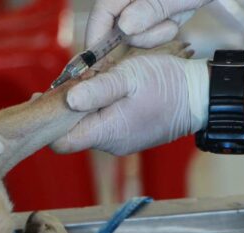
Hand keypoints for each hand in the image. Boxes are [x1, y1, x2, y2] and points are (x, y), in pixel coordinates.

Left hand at [51, 55, 208, 155]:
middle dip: (67, 110)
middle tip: (69, 82)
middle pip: (73, 134)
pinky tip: (108, 92)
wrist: (199, 97)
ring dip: (85, 108)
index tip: (45, 98)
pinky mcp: (130, 136)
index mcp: (107, 133)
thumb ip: (98, 90)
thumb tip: (67, 100)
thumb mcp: (129, 77)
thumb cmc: (166, 85)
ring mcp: (121, 143)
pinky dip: (100, 111)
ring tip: (93, 83)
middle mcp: (111, 144)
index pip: (61, 143)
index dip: (48, 122)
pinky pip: (105, 126)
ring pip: (89, 128)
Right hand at [86, 0, 212, 47]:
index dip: (97, 36)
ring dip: (156, 34)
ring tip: (173, 17)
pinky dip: (163, 32)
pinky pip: (149, 35)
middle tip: (166, 23)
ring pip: (134, 36)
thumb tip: (124, 27)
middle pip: (116, 27)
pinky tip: (174, 19)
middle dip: (141, 35)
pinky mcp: (152, 16)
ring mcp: (140, 8)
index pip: (102, 12)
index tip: (97, 60)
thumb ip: (149, 9)